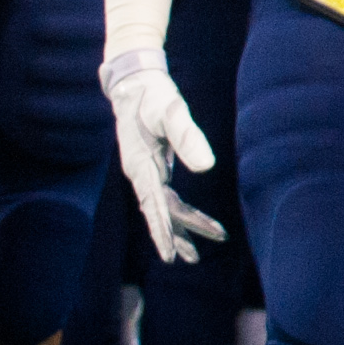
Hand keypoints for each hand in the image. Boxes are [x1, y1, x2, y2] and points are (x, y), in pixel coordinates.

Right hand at [97, 46, 224, 267]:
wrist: (136, 84)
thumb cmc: (154, 96)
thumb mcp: (171, 112)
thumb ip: (188, 137)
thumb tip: (207, 167)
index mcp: (140, 164)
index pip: (153, 204)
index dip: (162, 229)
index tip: (169, 254)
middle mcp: (140, 174)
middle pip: (159, 211)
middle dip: (174, 236)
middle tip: (191, 260)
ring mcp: (145, 173)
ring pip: (163, 208)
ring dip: (180, 229)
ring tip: (196, 256)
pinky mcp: (153, 169)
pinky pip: (166, 198)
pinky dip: (179, 213)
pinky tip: (192, 225)